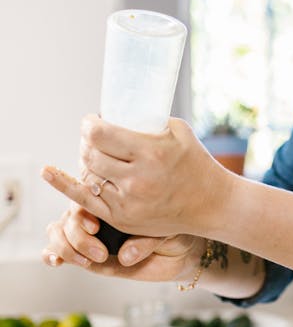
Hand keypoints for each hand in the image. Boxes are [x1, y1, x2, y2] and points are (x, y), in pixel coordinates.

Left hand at [42, 115, 232, 238]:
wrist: (211, 204)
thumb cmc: (196, 163)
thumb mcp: (178, 131)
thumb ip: (149, 119)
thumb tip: (119, 107)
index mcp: (151, 152)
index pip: (100, 134)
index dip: (89, 124)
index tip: (92, 120)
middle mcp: (137, 179)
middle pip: (90, 153)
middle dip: (87, 141)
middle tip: (95, 137)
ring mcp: (128, 202)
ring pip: (87, 174)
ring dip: (85, 159)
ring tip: (95, 153)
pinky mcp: (122, 218)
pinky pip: (85, 200)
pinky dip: (64, 184)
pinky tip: (48, 172)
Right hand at [42, 202, 201, 282]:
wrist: (183, 248)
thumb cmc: (176, 229)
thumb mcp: (166, 230)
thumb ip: (145, 241)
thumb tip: (125, 257)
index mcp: (114, 197)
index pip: (84, 194)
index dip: (83, 212)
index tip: (95, 226)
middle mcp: (98, 212)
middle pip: (70, 216)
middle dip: (78, 236)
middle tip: (101, 253)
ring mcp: (90, 233)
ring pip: (59, 231)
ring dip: (66, 247)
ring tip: (90, 260)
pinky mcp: (87, 253)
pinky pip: (59, 251)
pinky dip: (52, 254)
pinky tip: (56, 261)